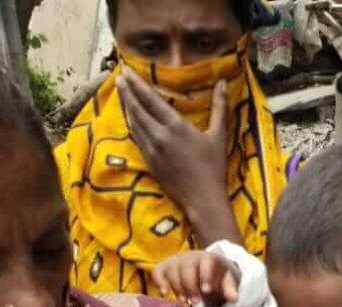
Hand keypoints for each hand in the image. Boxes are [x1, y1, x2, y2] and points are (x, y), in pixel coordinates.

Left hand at [117, 68, 238, 243]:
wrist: (203, 200)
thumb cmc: (213, 168)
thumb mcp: (219, 135)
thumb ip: (219, 107)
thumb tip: (222, 82)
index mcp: (176, 126)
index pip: (150, 99)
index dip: (137, 83)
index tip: (126, 70)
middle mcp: (159, 135)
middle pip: (137, 108)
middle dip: (127, 91)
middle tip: (119, 76)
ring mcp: (151, 150)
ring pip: (133, 123)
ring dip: (126, 106)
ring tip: (121, 92)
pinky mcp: (149, 162)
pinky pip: (136, 138)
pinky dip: (131, 124)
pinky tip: (129, 118)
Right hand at [153, 250, 239, 305]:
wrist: (206, 266)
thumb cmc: (216, 276)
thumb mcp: (226, 280)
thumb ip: (230, 288)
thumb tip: (234, 299)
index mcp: (207, 258)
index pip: (205, 263)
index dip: (205, 276)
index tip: (206, 291)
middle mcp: (190, 257)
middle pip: (186, 269)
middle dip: (190, 286)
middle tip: (196, 302)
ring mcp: (176, 261)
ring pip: (171, 271)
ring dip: (177, 288)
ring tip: (184, 301)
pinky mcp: (166, 267)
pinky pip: (157, 271)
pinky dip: (158, 281)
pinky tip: (164, 293)